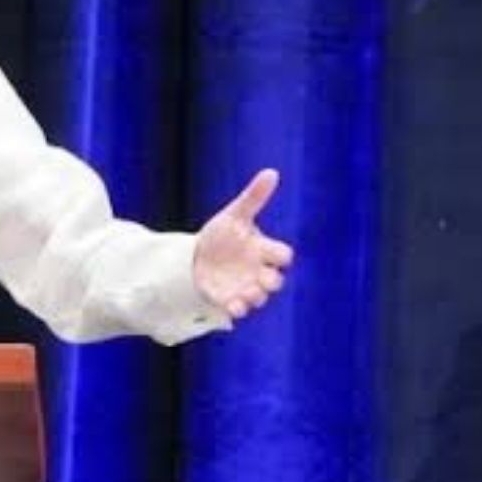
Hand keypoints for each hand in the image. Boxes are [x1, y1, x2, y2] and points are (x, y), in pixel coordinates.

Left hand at [192, 168, 294, 320]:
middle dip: (271, 282)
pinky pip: (239, 309)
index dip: (280, 256)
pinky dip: (237, 309)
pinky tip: (231, 306)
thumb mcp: (235, 214)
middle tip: (260, 280)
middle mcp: (259, 271)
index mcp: (263, 250)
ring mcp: (246, 287)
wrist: (198, 254)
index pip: (283, 256)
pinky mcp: (230, 299)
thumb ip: (254, 197)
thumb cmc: (223, 233)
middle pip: (275, 281)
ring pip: (259, 298)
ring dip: (255, 297)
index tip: (269, 252)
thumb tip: (271, 172)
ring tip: (246, 293)